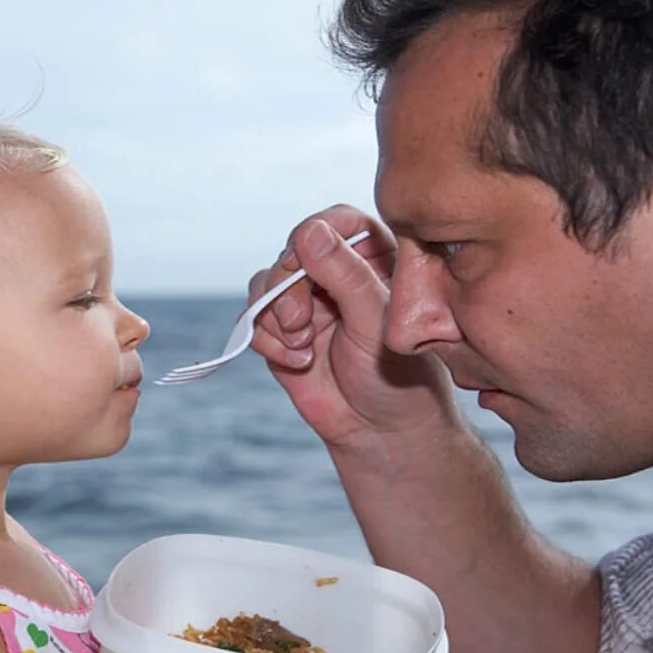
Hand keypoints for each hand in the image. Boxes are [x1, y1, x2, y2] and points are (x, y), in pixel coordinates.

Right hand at [248, 206, 454, 449]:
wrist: (379, 430)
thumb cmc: (398, 375)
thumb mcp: (376, 322)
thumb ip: (346, 275)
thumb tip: (308, 232)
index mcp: (372, 258)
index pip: (335, 222)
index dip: (313, 234)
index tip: (305, 259)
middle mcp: (335, 274)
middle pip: (290, 252)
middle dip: (287, 288)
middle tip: (300, 322)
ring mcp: (305, 302)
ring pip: (265, 283)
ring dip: (275, 317)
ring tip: (302, 348)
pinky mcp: (281, 332)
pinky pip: (254, 318)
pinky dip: (268, 341)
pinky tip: (298, 363)